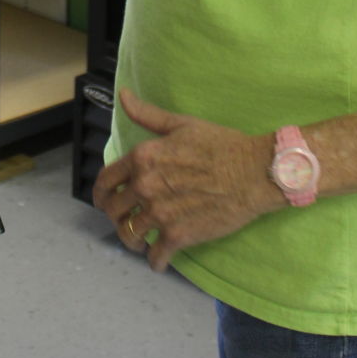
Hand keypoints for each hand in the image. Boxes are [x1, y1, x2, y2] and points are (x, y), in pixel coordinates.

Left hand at [92, 89, 281, 270]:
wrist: (254, 172)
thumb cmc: (221, 145)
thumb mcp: (181, 124)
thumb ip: (147, 115)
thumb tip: (123, 95)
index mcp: (142, 157)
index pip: (105, 181)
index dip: (101, 193)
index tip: (105, 200)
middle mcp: (145, 185)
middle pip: (113, 210)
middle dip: (116, 217)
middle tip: (125, 221)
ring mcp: (160, 213)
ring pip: (129, 235)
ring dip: (132, 241)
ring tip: (140, 241)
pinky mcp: (179, 235)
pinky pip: (156, 256)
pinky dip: (155, 262)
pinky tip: (159, 261)